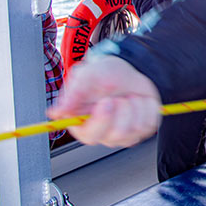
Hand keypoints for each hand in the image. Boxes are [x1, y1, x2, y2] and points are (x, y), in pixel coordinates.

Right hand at [48, 55, 162, 147]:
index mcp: (83, 124)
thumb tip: (55, 112)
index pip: (90, 135)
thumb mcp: (86, 76)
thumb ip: (72, 94)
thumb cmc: (103, 75)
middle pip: (117, 135)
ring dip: (134, 104)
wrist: (126, 70)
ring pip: (136, 128)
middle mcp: (103, 133)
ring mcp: (124, 134)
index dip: (102, 120)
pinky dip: (147, 106)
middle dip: (122, 109)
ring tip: (126, 96)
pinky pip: (150, 122)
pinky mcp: (142, 130)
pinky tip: (138, 100)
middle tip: (116, 96)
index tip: (107, 102)